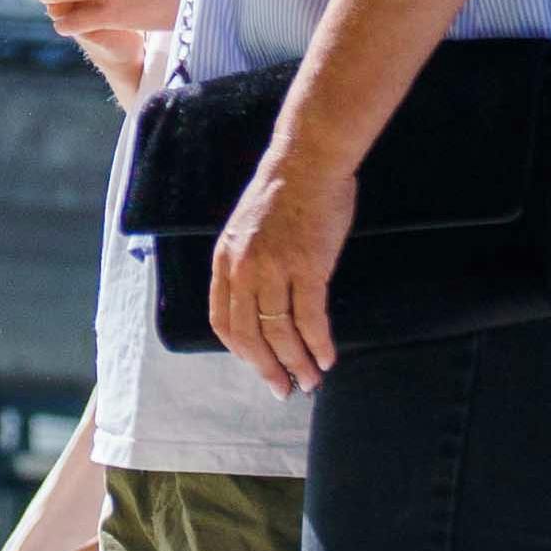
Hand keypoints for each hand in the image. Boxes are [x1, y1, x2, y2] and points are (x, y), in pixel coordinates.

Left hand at [208, 144, 354, 396]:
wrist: (307, 160)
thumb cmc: (284, 193)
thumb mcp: (247, 230)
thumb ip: (247, 264)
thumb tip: (261, 303)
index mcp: (226, 261)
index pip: (223, 321)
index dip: (241, 352)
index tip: (260, 367)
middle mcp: (244, 269)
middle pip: (250, 336)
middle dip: (268, 369)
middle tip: (285, 389)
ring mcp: (275, 268)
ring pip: (281, 333)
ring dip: (297, 363)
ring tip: (311, 380)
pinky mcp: (308, 267)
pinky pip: (310, 318)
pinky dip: (319, 344)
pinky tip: (327, 357)